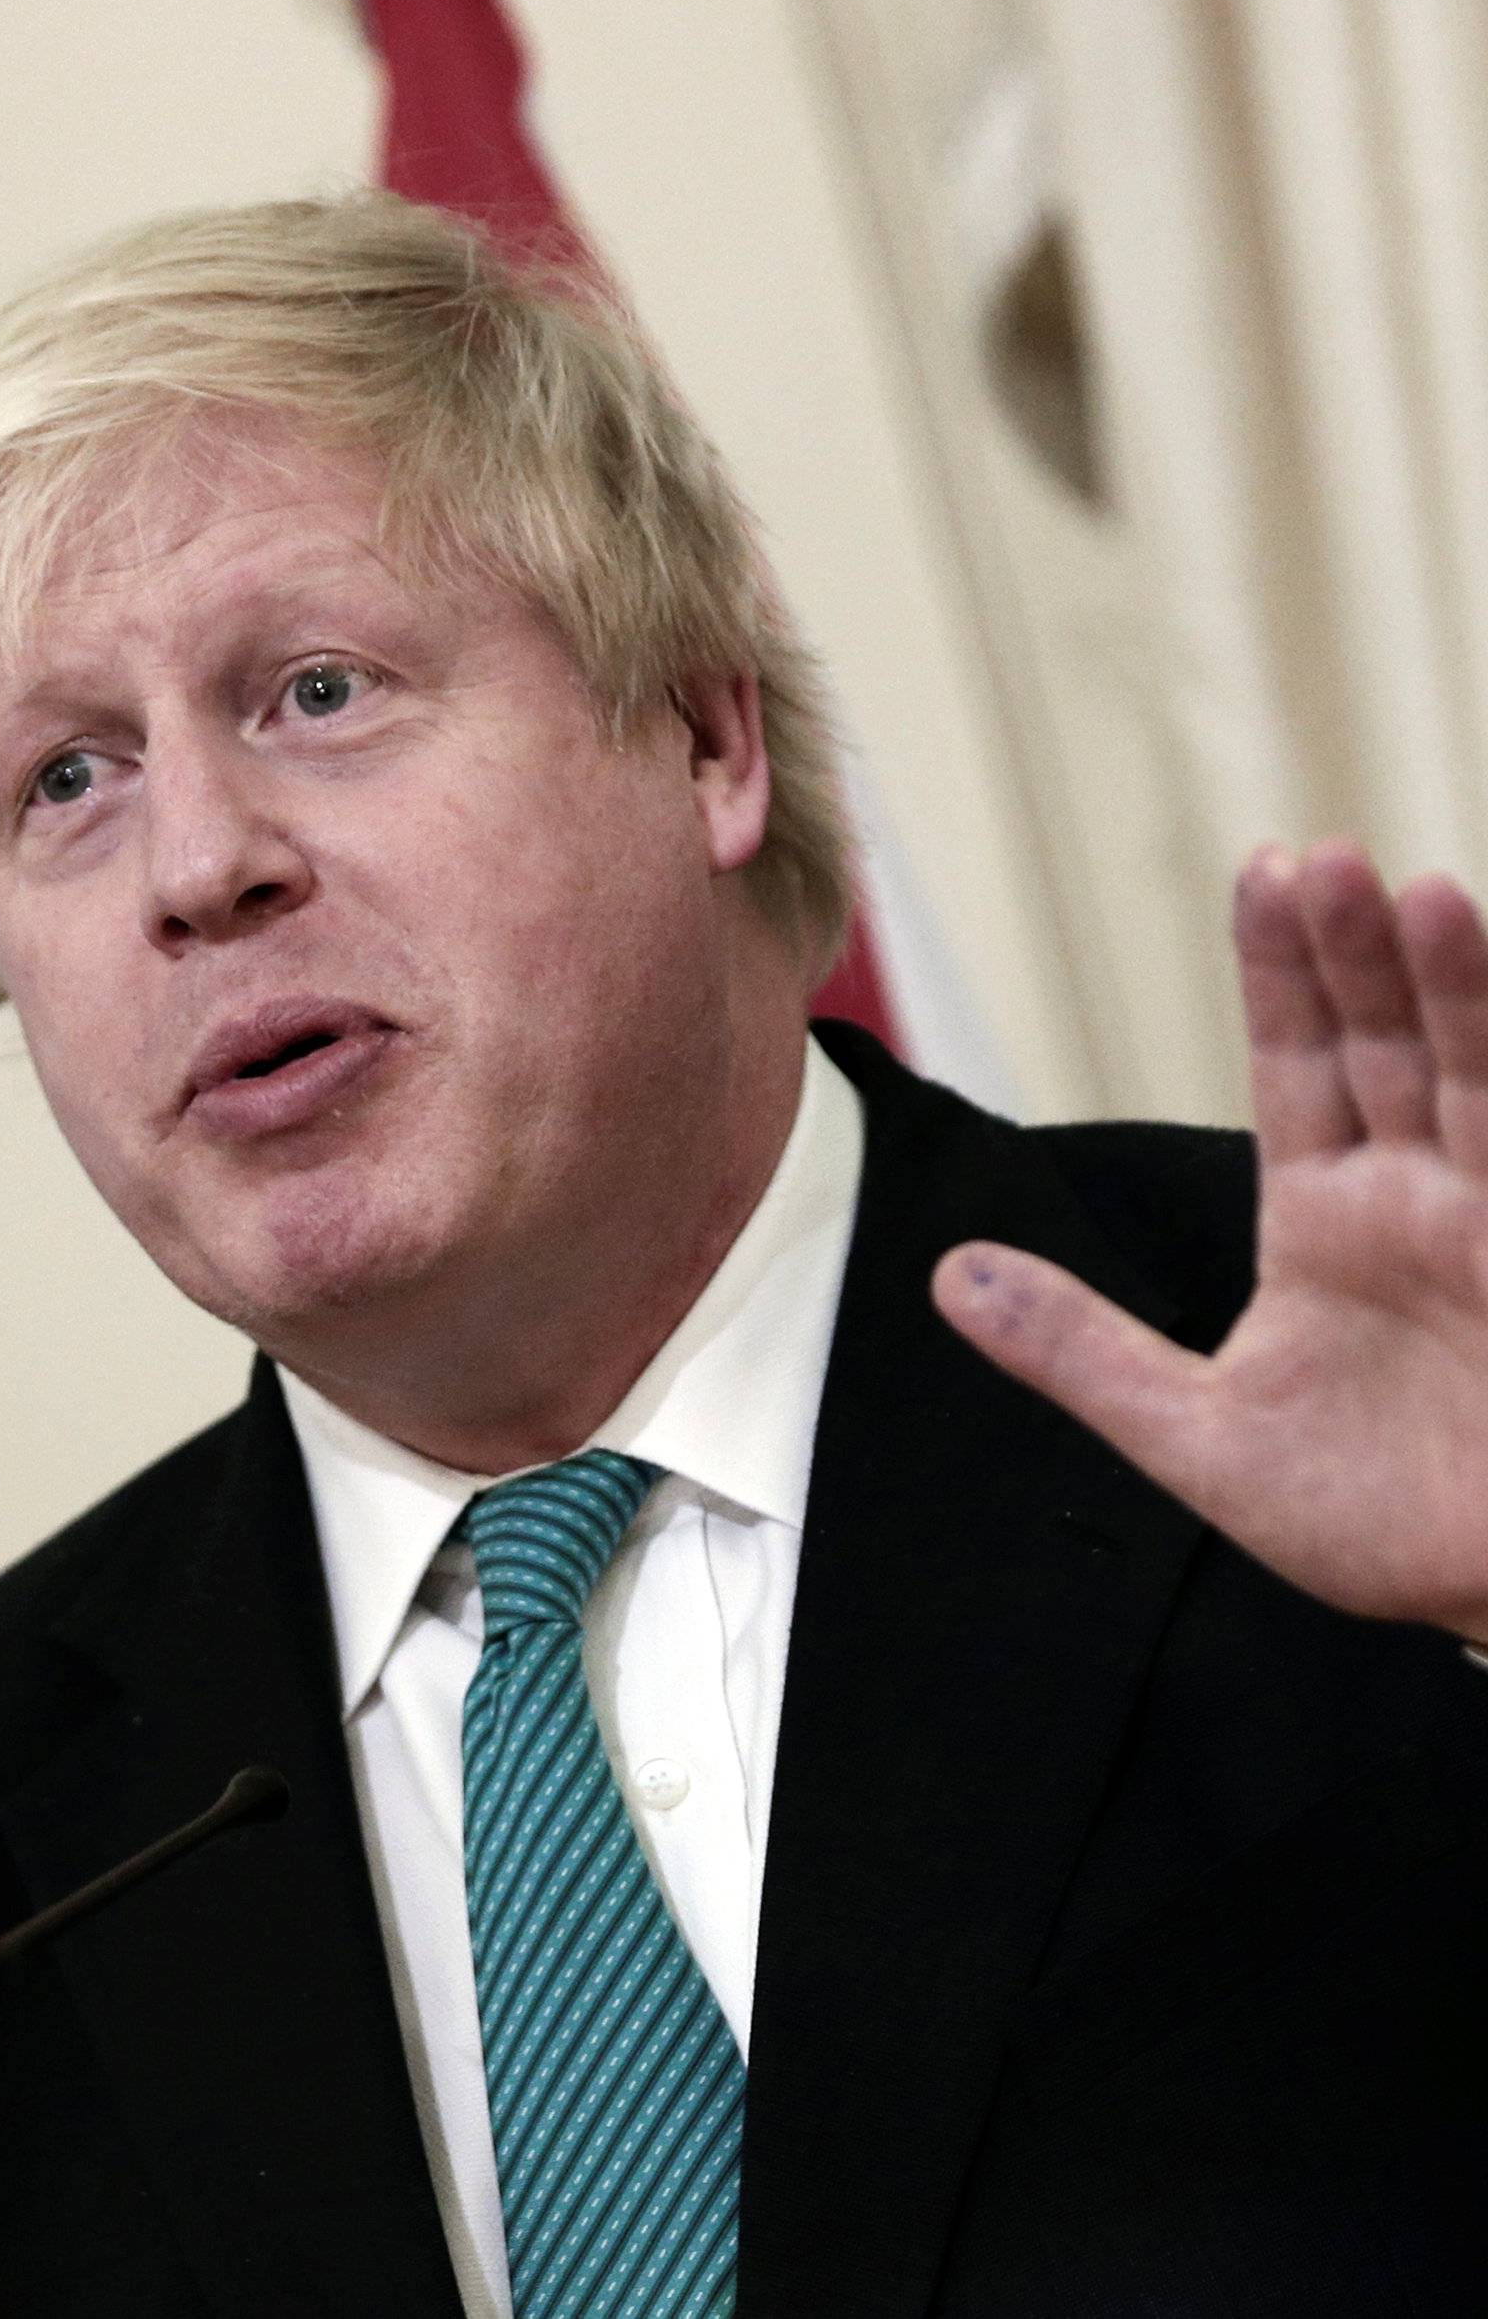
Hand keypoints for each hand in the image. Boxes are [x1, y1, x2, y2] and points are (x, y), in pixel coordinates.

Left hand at [932, 840, 1487, 1643]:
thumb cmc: (1376, 1526)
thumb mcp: (1199, 1438)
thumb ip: (1082, 1353)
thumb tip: (948, 1279)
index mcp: (1333, 1219)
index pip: (1303, 1064)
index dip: (1284, 972)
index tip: (1266, 870)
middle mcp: (1420, 1196)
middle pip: (1381, 1043)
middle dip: (1350, 953)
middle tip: (1314, 858)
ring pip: (1471, 1074)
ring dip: (1448, 987)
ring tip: (1407, 891)